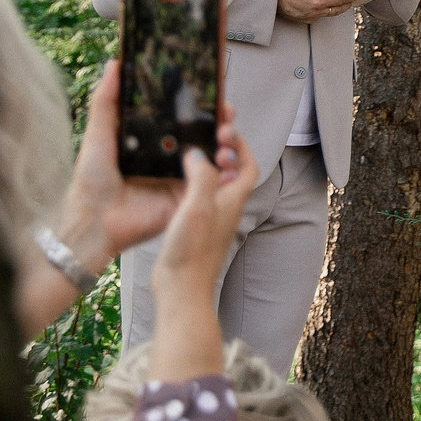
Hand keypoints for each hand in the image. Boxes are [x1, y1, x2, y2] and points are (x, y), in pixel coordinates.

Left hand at [18, 65, 237, 338]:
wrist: (95, 221)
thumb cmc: (92, 179)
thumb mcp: (99, 133)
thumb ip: (107, 99)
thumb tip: (115, 64)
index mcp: (151, 140)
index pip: (182, 116)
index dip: (201, 104)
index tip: (215, 91)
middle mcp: (169, 156)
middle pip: (202, 133)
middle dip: (220, 121)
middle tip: (227, 113)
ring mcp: (180, 177)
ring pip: (212, 156)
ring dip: (226, 144)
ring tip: (227, 136)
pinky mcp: (186, 198)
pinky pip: (211, 184)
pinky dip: (224, 174)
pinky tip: (229, 162)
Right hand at [146, 126, 260, 383]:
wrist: (180, 291)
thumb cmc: (191, 252)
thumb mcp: (196, 207)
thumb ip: (201, 176)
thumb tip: (199, 153)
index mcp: (231, 201)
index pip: (247, 166)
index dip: (241, 146)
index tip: (226, 129)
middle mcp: (225, 209)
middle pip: (232, 172)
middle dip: (223, 150)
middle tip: (207, 134)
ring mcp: (211, 221)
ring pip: (215, 184)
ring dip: (207, 165)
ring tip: (189, 150)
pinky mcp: (194, 230)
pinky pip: (199, 197)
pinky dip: (191, 182)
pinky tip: (173, 179)